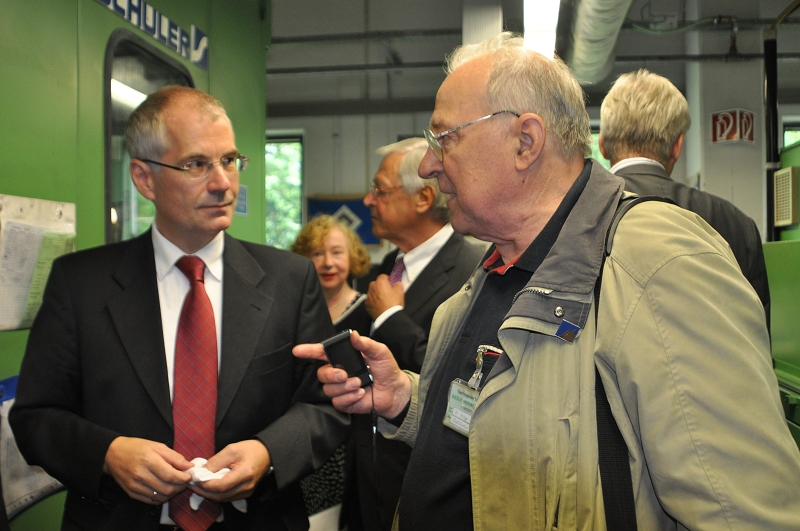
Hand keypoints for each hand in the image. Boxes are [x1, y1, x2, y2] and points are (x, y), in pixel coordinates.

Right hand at [103, 436, 192, 504]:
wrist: (113, 454)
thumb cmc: (137, 448)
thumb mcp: (158, 446)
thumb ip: (175, 457)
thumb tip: (189, 466)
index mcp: (149, 461)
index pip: (171, 475)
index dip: (183, 478)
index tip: (189, 476)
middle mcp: (141, 475)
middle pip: (167, 488)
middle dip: (180, 487)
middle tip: (184, 481)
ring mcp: (135, 486)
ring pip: (160, 497)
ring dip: (172, 493)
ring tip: (175, 485)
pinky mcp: (131, 493)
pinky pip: (151, 500)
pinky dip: (161, 497)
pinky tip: (164, 490)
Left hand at [189, 440, 270, 502]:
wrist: (267, 454)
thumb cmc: (250, 449)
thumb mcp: (232, 449)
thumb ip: (216, 461)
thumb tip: (202, 471)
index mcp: (244, 474)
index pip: (220, 486)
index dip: (205, 485)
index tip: (194, 479)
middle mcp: (246, 487)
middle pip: (220, 496)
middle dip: (203, 491)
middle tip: (191, 484)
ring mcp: (247, 492)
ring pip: (222, 499)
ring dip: (208, 494)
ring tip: (197, 486)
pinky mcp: (245, 494)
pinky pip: (227, 497)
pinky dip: (216, 494)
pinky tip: (208, 488)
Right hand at [292, 330, 410, 418]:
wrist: (395, 391)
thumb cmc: (387, 369)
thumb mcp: (379, 352)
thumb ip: (365, 344)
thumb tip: (353, 335)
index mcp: (344, 358)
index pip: (321, 353)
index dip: (308, 351)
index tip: (298, 351)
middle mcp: (338, 373)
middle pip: (321, 373)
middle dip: (331, 374)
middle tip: (345, 375)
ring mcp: (340, 388)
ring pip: (328, 388)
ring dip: (345, 387)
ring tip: (360, 384)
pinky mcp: (344, 402)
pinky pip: (337, 401)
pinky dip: (349, 398)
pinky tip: (360, 394)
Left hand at [365, 274, 404, 318]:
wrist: (387, 317)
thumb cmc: (394, 304)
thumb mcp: (400, 292)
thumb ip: (398, 285)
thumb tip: (397, 283)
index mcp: (380, 282)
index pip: (383, 276)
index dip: (387, 279)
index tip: (390, 284)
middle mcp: (372, 287)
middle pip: (375, 283)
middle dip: (380, 286)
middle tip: (386, 292)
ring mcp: (368, 296)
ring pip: (372, 292)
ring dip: (376, 294)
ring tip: (383, 300)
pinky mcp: (366, 305)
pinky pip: (370, 300)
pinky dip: (373, 302)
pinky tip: (379, 306)